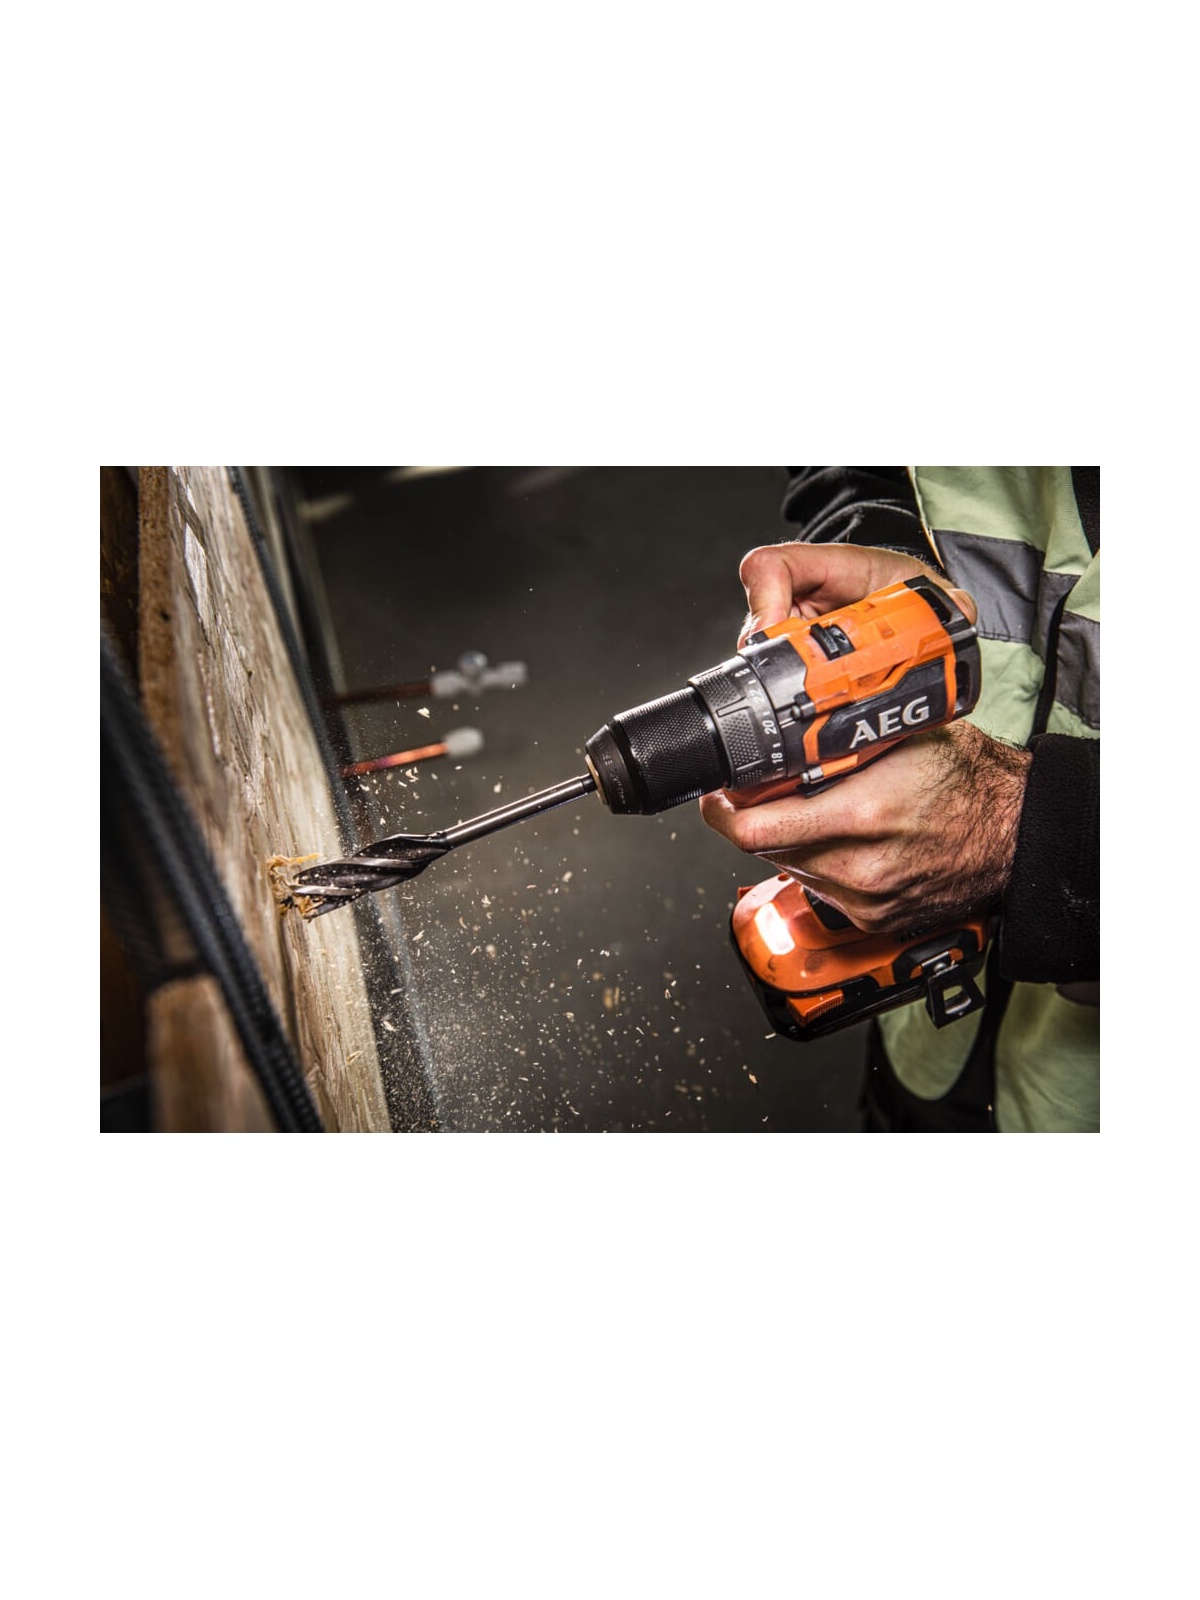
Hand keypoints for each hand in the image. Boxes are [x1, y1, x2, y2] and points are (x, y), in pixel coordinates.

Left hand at [701, 541, 1024, 935]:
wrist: (1020, 835)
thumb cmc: (973, 782)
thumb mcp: (906, 735)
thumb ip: (844, 736)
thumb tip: (788, 724)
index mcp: (861, 815)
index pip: (758, 829)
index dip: (724, 813)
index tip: (717, 796)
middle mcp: (859, 866)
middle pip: (767, 849)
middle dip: (753, 821)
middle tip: (752, 796)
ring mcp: (866, 900)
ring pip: (792, 869)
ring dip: (786, 842)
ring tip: (806, 811)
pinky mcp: (875, 920)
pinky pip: (822, 891)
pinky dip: (819, 864)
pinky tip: (839, 840)